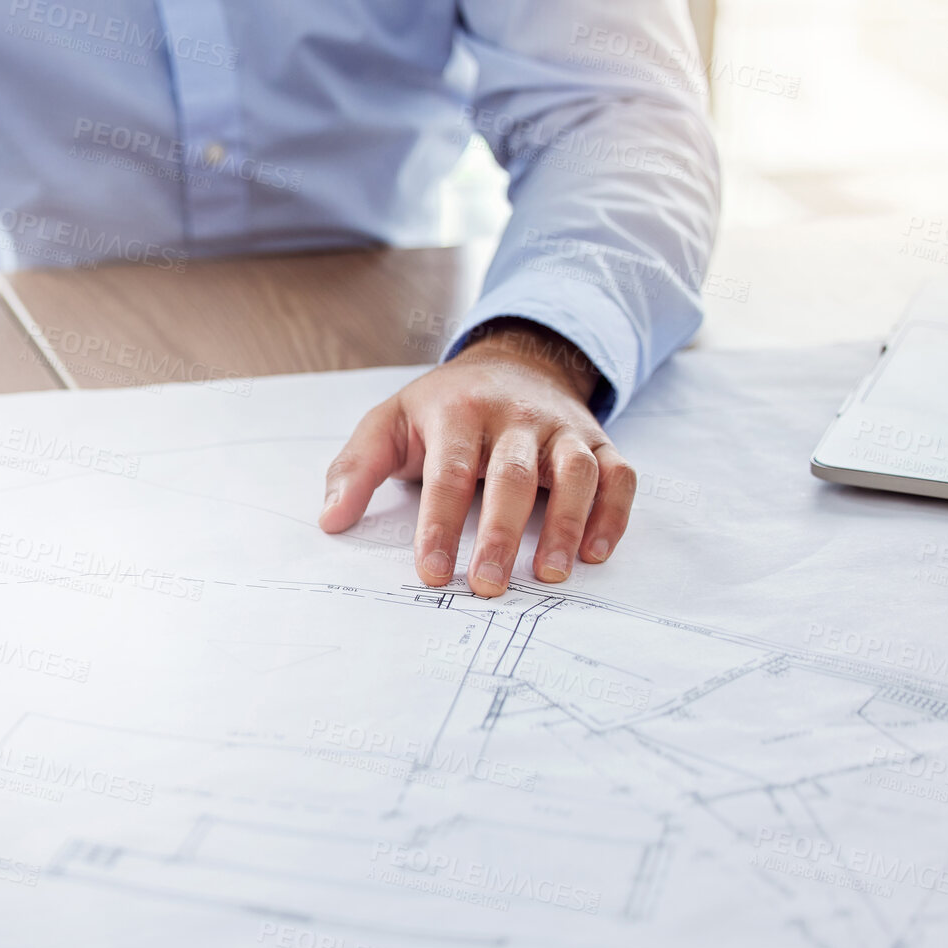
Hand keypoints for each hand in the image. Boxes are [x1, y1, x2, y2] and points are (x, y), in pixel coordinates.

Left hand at [318, 319, 635, 596]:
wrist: (514, 361)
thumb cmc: (442, 409)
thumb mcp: (389, 423)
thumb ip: (356, 468)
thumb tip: (330, 520)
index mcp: (457, 412)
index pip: (448, 472)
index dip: (440, 524)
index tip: (431, 572)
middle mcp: (514, 416)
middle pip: (511, 475)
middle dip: (499, 532)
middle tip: (486, 585)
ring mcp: (560, 428)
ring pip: (574, 471)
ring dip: (565, 523)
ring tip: (550, 574)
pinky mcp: (597, 440)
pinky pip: (618, 474)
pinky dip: (613, 512)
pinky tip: (594, 552)